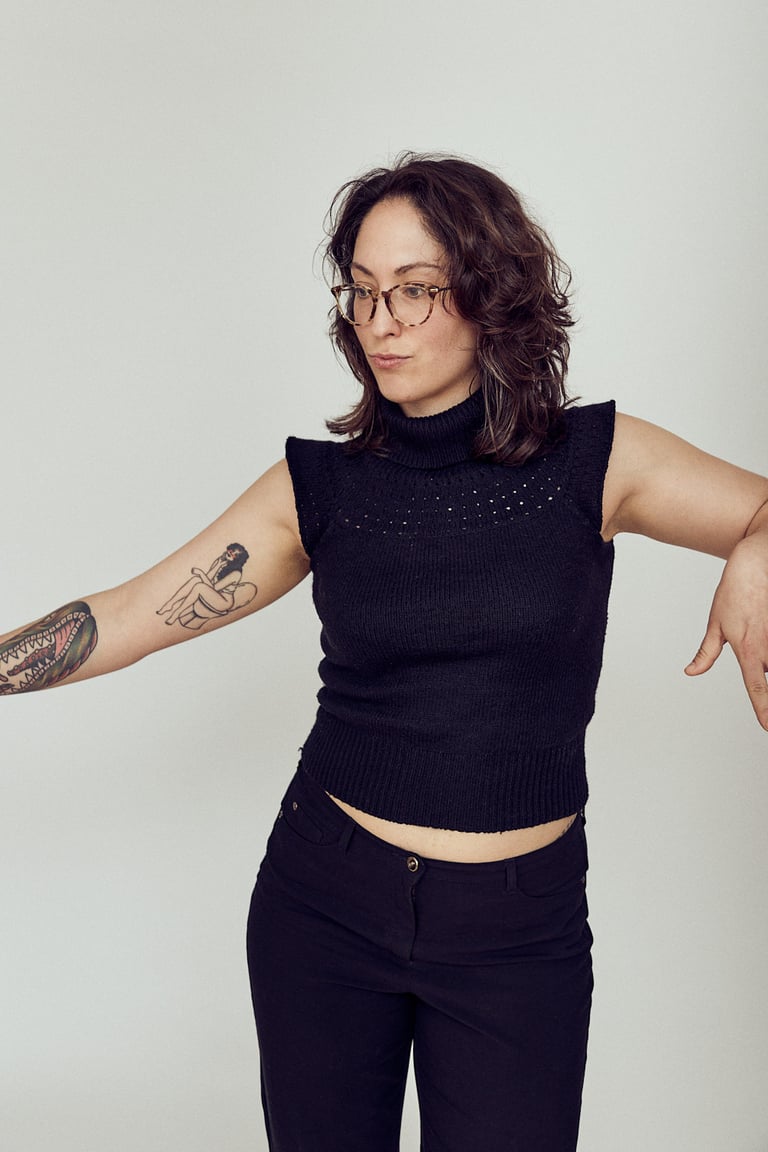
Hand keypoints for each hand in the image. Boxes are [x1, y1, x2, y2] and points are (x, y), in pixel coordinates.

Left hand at [685, 533, 767, 729]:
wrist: (757, 561)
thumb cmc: (735, 590)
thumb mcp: (715, 623)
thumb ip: (707, 653)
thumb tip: (691, 672)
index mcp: (748, 649)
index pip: (758, 687)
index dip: (764, 709)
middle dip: (763, 660)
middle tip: (752, 631)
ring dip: (766, 649)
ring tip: (756, 622)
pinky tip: (761, 619)